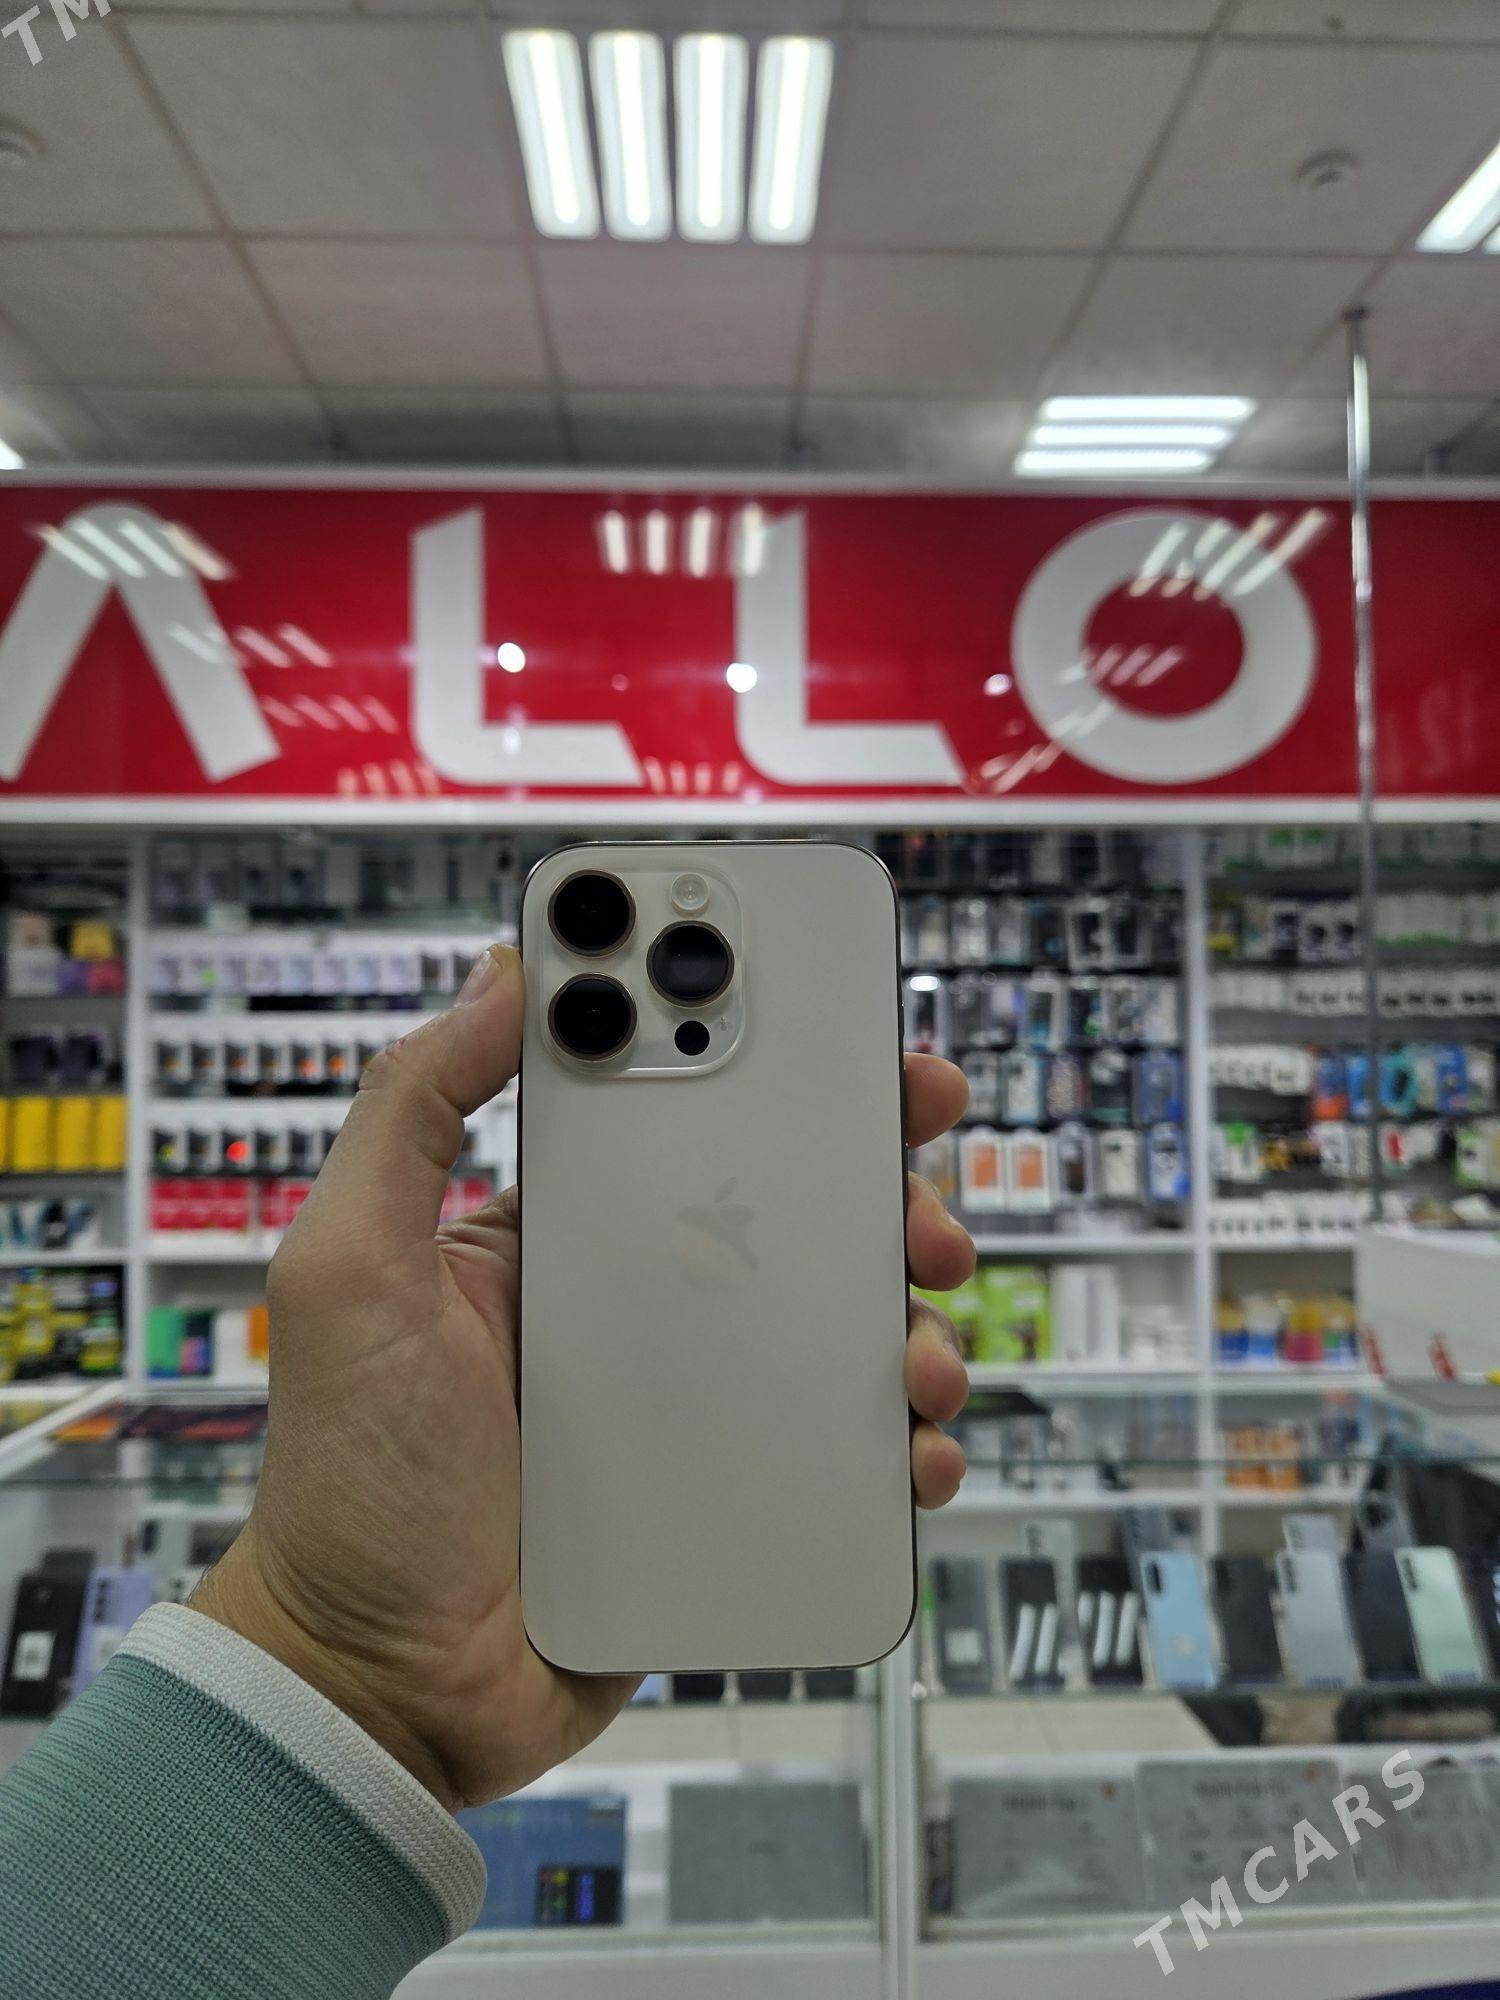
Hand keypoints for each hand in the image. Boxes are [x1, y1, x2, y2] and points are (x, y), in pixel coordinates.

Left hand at [195, 943, 973, 1811]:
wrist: (386, 1683)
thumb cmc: (352, 1480)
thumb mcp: (351, 1269)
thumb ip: (411, 1112)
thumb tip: (505, 974)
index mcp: (565, 1230)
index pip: (682, 1109)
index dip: (768, 1055)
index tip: (843, 1024)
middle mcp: (646, 1301)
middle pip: (797, 1205)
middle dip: (879, 1181)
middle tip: (916, 1193)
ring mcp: (700, 1400)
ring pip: (844, 1322)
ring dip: (910, 1312)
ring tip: (914, 1350)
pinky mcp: (738, 1493)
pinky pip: (850, 1449)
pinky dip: (904, 1440)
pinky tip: (911, 1447)